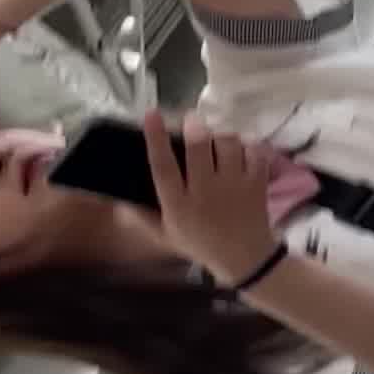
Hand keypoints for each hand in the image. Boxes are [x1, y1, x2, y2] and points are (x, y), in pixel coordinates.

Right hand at [138, 109, 283, 286]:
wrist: (244, 259)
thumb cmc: (200, 243)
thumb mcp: (165, 235)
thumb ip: (141, 216)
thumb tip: (117, 201)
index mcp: (178, 204)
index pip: (162, 166)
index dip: (156, 138)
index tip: (151, 114)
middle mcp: (205, 192)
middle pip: (199, 149)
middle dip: (195, 127)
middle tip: (191, 119)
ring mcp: (234, 187)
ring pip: (228, 146)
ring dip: (222, 134)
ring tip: (217, 135)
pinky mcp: (257, 184)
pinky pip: (255, 153)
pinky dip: (249, 144)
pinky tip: (242, 146)